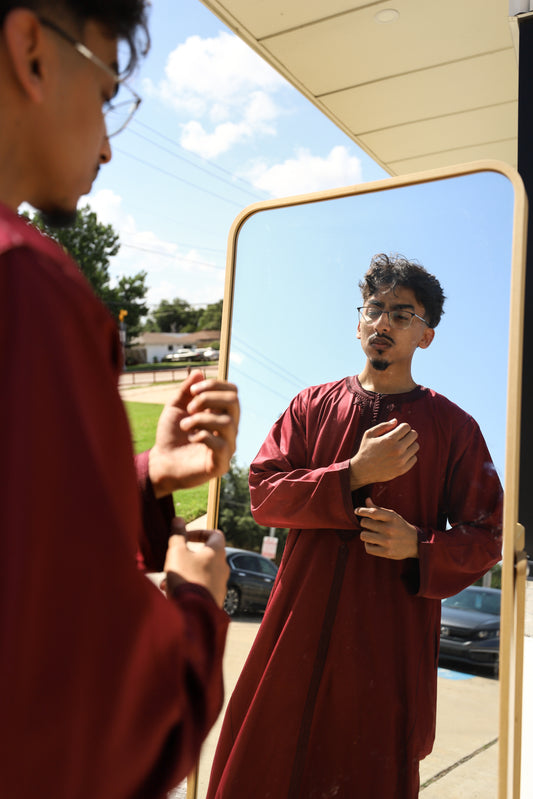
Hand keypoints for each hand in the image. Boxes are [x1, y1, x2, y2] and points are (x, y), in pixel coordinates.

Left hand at [149, 370, 239, 496]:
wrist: (161, 462)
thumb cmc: (170, 436)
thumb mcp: (175, 407)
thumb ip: (187, 390)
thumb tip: (199, 373)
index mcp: (221, 413)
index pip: (232, 391)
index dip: (214, 385)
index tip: (192, 391)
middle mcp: (229, 428)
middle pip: (234, 401)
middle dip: (208, 399)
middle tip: (189, 409)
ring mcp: (228, 446)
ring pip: (227, 422)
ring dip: (201, 419)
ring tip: (184, 425)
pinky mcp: (221, 464)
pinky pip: (221, 444)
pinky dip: (202, 436)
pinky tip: (191, 438)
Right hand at [163, 518, 229, 607]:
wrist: (194, 613)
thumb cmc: (186, 579)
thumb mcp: (176, 553)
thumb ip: (177, 535)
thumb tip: (178, 520)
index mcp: (217, 553)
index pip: (215, 534)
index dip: (200, 532)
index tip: (185, 537)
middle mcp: (223, 567)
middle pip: (206, 554)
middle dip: (186, 556)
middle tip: (172, 561)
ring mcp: (220, 584)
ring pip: (201, 572)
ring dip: (184, 573)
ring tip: (167, 581)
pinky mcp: (215, 598)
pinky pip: (201, 587)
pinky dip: (188, 586)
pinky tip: (172, 593)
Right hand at [349, 418, 418, 489]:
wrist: (362, 471)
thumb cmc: (365, 450)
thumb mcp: (369, 434)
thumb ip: (383, 426)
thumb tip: (396, 421)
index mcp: (390, 439)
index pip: (407, 427)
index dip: (402, 427)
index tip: (398, 430)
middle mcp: (397, 449)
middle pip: (414, 435)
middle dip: (408, 434)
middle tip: (401, 437)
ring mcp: (401, 460)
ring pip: (416, 446)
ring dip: (409, 444)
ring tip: (401, 446)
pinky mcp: (402, 469)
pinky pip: (414, 458)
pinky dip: (409, 456)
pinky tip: (401, 455)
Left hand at [355, 497, 418, 559]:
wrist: (414, 543)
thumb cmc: (399, 526)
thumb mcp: (392, 516)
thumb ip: (378, 509)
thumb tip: (366, 500)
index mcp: (392, 517)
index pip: (373, 512)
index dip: (362, 511)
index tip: (356, 511)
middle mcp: (389, 529)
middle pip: (365, 523)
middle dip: (365, 523)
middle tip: (370, 525)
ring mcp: (388, 541)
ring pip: (363, 535)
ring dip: (365, 534)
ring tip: (371, 534)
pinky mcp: (386, 552)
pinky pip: (368, 548)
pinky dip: (368, 545)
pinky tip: (373, 542)